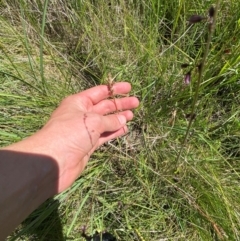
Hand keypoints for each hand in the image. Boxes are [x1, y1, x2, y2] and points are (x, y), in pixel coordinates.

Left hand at [8, 82, 138, 192]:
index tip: (129, 87)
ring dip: (119, 118)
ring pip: (106, 121)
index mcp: (78, 102)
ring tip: (132, 115)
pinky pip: (104, 135)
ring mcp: (85, 130)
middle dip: (120, 104)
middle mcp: (82, 114)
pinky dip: (114, 132)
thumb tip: (124, 120)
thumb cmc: (71, 133)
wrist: (55, 160)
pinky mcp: (88, 144)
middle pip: (105, 106)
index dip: (114, 89)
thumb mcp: (93, 121)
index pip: (99, 92)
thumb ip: (110, 120)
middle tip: (136, 103)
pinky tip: (124, 129)